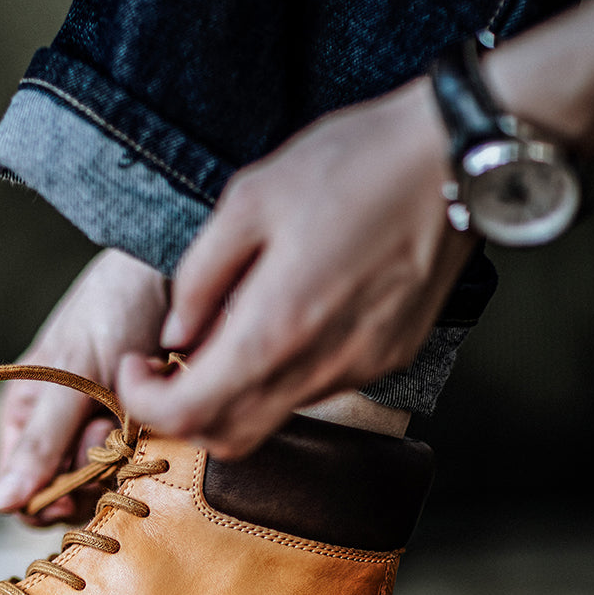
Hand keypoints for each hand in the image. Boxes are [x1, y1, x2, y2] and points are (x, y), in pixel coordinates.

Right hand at [0, 247, 167, 522]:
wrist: (178, 269)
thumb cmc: (113, 309)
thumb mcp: (71, 375)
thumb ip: (40, 443)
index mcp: (28, 416)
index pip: (24, 490)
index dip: (44, 502)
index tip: (71, 497)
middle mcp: (64, 429)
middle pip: (70, 493)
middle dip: (88, 473)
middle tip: (107, 431)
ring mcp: (109, 430)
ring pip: (109, 483)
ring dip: (122, 460)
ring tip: (133, 415)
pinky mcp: (149, 428)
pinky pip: (144, 465)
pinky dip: (150, 451)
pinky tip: (156, 421)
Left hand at [116, 79, 475, 457]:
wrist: (459, 158)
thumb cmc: (354, 164)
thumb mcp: (249, 199)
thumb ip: (200, 276)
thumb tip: (176, 335)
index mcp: (274, 327)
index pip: (187, 413)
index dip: (144, 400)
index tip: (135, 366)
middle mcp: (317, 365)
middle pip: (226, 436)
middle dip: (182, 411)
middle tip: (166, 366)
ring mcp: (357, 368)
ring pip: (272, 418)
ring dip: (232, 394)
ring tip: (227, 331)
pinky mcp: (385, 359)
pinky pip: (314, 390)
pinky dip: (280, 376)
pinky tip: (283, 322)